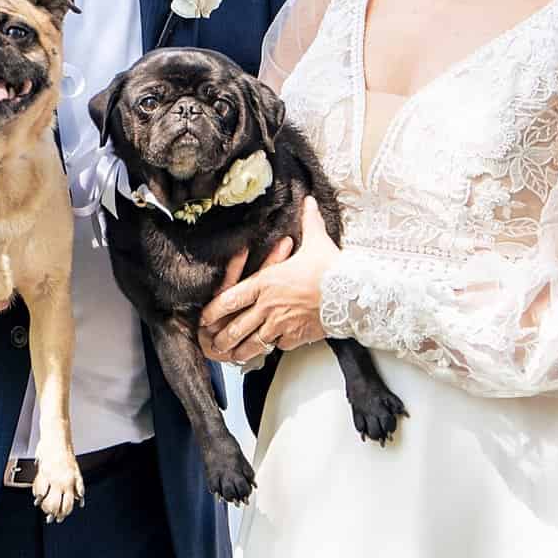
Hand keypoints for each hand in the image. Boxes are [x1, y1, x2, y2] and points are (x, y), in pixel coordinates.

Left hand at [198, 206, 328, 365]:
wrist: (352, 295)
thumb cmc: (331, 269)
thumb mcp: (317, 242)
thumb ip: (309, 221)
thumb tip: (310, 201)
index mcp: (266, 283)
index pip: (230, 298)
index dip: (214, 310)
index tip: (205, 317)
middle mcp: (269, 306)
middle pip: (237, 327)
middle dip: (223, 338)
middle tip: (215, 344)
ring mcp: (282, 324)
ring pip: (255, 342)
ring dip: (243, 350)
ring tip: (235, 356)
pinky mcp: (297, 336)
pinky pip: (280, 345)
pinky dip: (276, 346)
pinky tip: (274, 346)